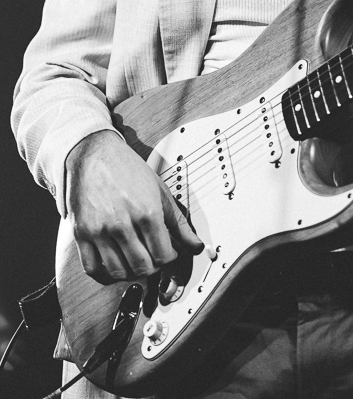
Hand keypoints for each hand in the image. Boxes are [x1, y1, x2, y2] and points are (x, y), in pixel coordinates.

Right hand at [65, 130, 202, 282]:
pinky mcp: (81, 234)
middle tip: (153, 258)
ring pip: (118, 272)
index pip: (163, 255)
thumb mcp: (160, 191)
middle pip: (142, 267)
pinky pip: (92, 269)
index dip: (170, 258)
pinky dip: (104, 275)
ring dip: (131, 273)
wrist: (95, 154)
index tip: (169, 253)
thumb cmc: (128, 169)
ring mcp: (99, 230)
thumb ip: (178, 221)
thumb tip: (195, 244)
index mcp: (146, 212)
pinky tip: (114, 265)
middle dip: (153, 267)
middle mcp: (122, 223)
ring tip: (136, 261)